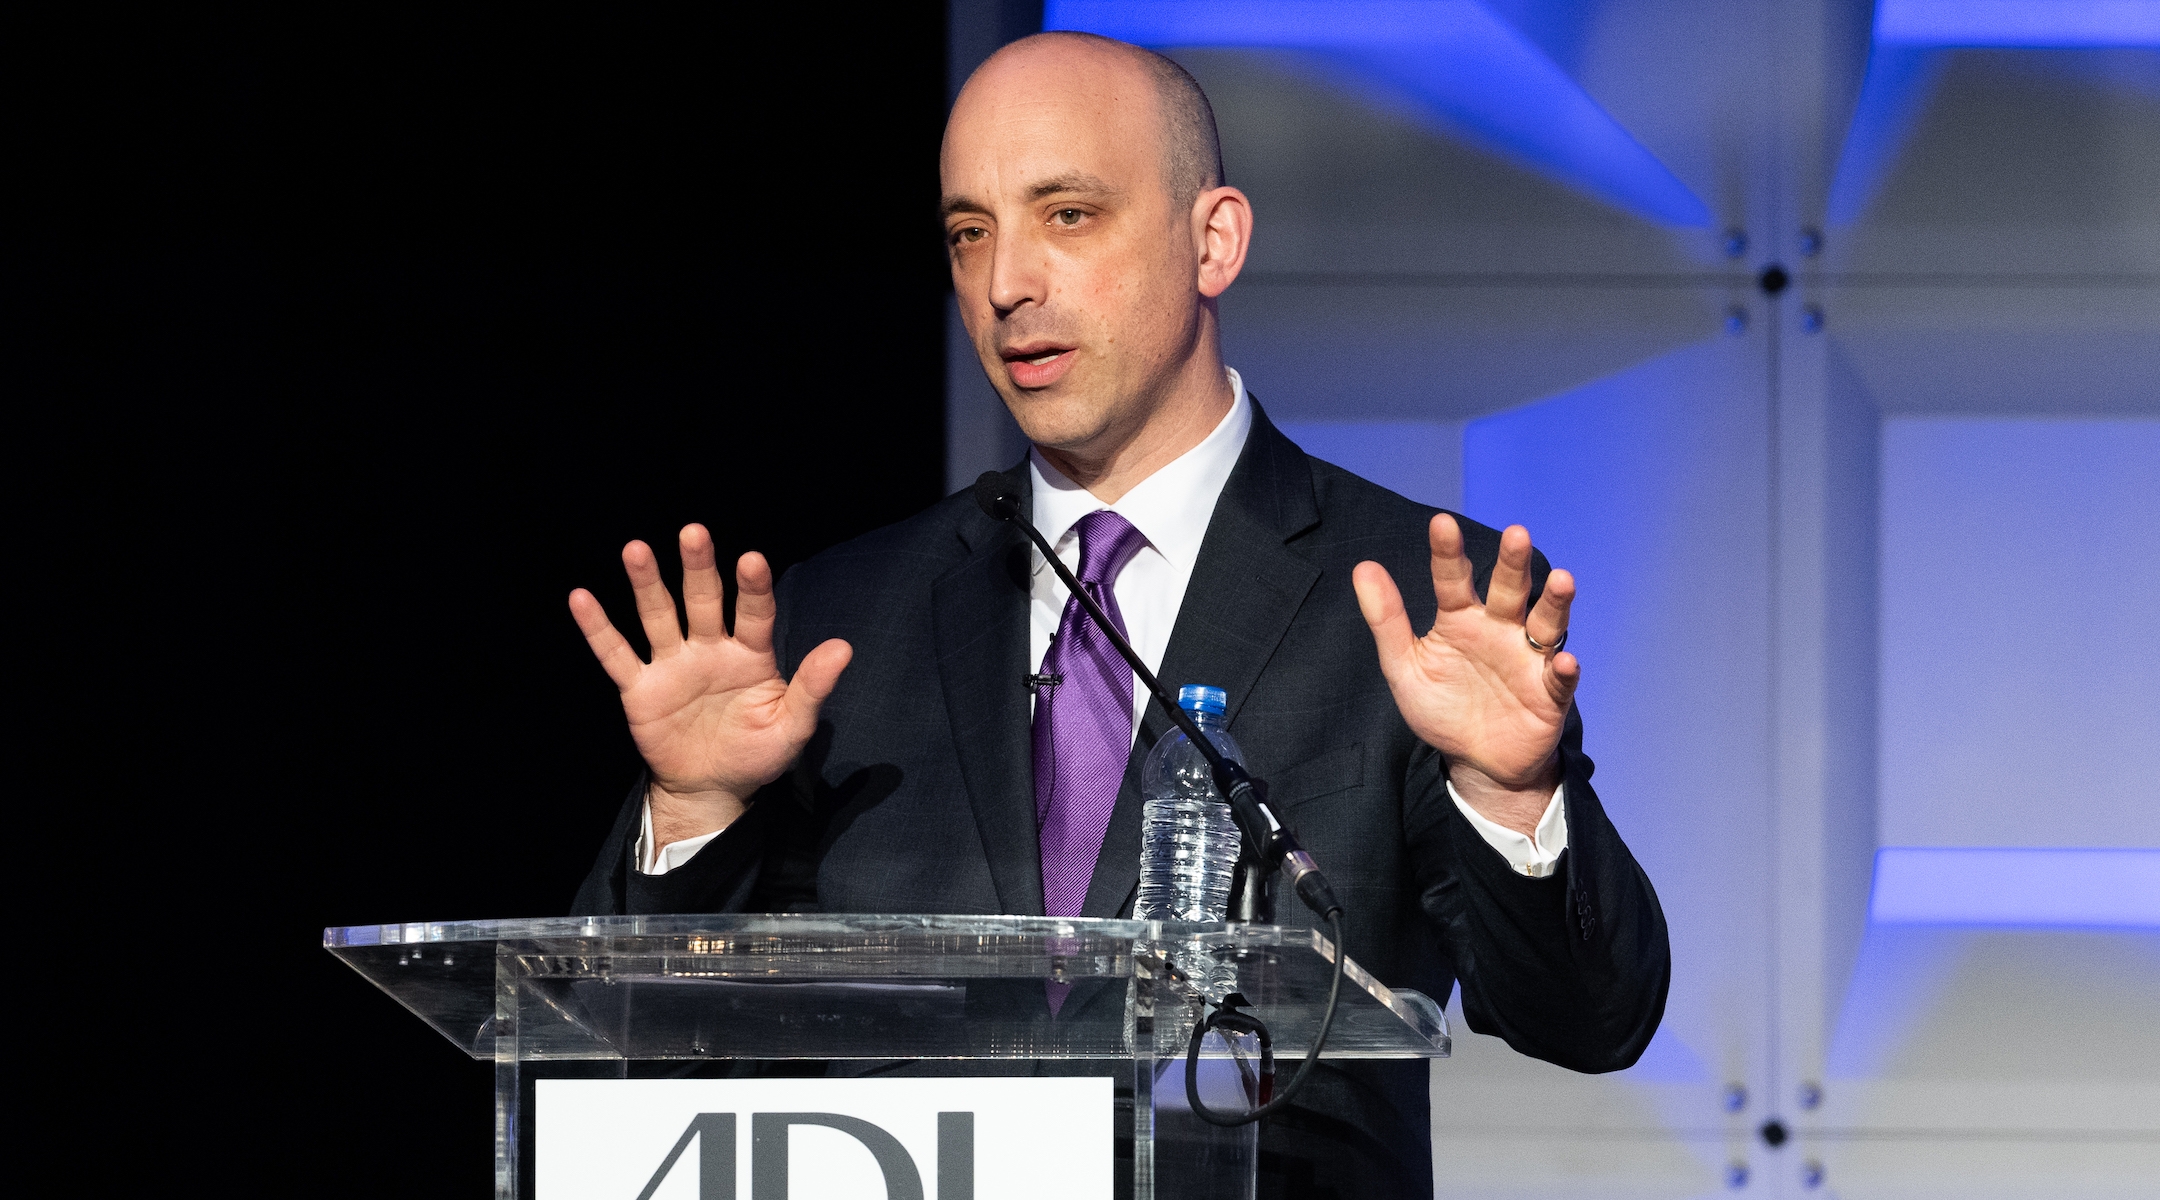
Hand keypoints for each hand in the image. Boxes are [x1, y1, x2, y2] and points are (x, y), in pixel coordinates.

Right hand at [568, 525, 851, 845]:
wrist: (713, 790)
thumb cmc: (757, 753)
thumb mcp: (792, 726)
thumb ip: (813, 687)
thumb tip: (844, 647)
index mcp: (750, 655)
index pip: (754, 613)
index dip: (753, 588)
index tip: (752, 561)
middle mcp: (709, 650)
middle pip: (703, 601)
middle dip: (698, 568)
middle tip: (694, 532)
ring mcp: (673, 666)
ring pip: (657, 616)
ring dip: (647, 584)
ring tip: (636, 549)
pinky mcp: (640, 689)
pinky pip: (616, 655)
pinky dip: (598, 629)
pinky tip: (581, 598)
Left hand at [1353, 515, 1578, 836]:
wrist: (1475, 762)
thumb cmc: (1442, 707)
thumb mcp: (1405, 666)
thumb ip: (1386, 620)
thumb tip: (1363, 567)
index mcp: (1461, 619)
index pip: (1453, 579)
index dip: (1448, 553)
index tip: (1441, 523)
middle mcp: (1500, 629)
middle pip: (1509, 590)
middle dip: (1513, 563)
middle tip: (1516, 533)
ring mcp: (1528, 658)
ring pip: (1546, 623)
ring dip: (1555, 602)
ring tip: (1562, 580)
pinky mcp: (1549, 692)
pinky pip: (1559, 677)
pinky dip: (1563, 668)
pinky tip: (1562, 660)